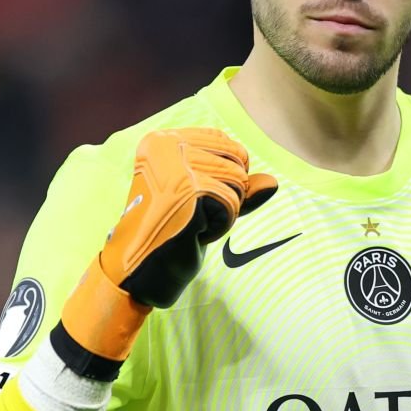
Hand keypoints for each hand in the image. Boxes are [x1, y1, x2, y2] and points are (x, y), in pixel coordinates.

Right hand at [59, 128, 276, 363]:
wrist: (137, 269)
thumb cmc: (169, 235)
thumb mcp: (207, 203)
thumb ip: (238, 187)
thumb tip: (273, 182)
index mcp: (162, 140)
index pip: (224, 141)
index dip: (228, 173)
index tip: (196, 198)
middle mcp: (165, 144)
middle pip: (236, 159)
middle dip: (227, 194)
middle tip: (192, 213)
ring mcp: (175, 164)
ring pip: (238, 181)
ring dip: (224, 211)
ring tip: (191, 221)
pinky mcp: (187, 187)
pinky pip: (232, 203)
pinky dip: (220, 224)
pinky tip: (192, 231)